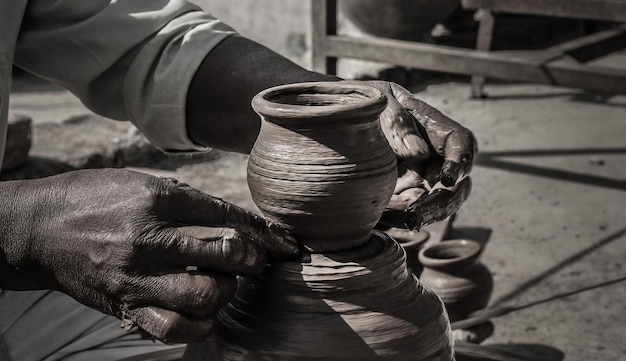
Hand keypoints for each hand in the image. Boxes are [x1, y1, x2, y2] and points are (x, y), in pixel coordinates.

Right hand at [0, 169, 297, 343]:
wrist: (40, 229)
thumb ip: (193, 203)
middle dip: (253, 259)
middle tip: (254, 261)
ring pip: (205, 294)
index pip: (227, 216)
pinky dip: (199, 325)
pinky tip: (203, 313)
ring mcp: (137, 277)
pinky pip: (173, 328)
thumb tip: (242, 222)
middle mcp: (150, 239)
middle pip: (225, 252)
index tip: (285, 244)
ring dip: (227, 292)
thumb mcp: (145, 184)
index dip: (264, 233)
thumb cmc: (98, 199)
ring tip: (223, 284)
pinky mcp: (125, 305)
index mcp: (158, 201)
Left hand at [345, 80, 476, 227]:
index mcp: (436, 130)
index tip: (448, 178)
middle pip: (455, 186)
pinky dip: (396, 219)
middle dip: (441, 204)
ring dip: (418, 217)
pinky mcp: (402, 197)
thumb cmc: (367, 101)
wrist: (340, 121)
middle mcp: (435, 159)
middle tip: (417, 214)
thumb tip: (419, 154)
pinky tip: (379, 216)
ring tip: (393, 217)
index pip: (461, 143)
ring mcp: (421, 181)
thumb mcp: (379, 102)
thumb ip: (397, 123)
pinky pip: (407, 213)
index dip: (461, 162)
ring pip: (434, 207)